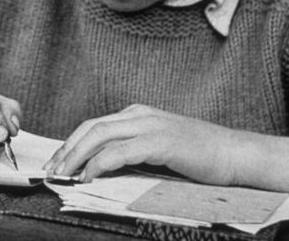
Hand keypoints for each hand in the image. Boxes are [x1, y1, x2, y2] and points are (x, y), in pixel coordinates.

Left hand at [44, 104, 245, 183]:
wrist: (236, 154)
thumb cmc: (200, 157)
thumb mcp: (159, 150)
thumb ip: (133, 153)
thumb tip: (101, 168)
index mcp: (138, 114)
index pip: (94, 125)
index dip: (71, 144)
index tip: (56, 163)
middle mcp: (140, 115)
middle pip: (91, 127)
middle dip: (67, 149)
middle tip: (52, 171)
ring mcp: (151, 125)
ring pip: (100, 135)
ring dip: (77, 155)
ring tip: (64, 174)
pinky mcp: (160, 142)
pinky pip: (120, 151)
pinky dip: (100, 163)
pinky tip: (89, 174)